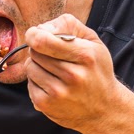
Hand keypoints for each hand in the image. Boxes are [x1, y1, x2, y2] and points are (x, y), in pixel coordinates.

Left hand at [24, 13, 127, 132]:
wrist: (104, 108)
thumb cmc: (95, 69)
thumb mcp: (92, 41)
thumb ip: (68, 25)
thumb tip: (40, 28)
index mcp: (85, 55)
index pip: (43, 40)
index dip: (34, 35)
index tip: (35, 35)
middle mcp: (73, 75)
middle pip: (35, 52)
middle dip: (40, 50)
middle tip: (53, 57)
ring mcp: (58, 92)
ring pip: (30, 67)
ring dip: (38, 66)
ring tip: (55, 72)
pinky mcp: (46, 105)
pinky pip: (29, 84)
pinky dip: (37, 82)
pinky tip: (52, 86)